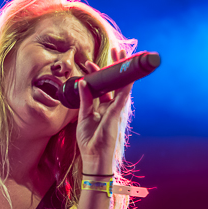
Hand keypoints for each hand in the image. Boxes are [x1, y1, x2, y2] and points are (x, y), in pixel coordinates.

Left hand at [76, 48, 132, 174]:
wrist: (94, 157)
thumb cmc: (89, 141)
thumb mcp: (83, 117)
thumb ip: (84, 100)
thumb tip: (82, 83)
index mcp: (102, 107)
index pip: (102, 86)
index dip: (97, 73)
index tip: (88, 63)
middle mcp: (111, 106)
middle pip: (114, 82)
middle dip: (114, 66)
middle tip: (116, 50)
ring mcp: (115, 110)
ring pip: (121, 85)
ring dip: (122, 70)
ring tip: (122, 54)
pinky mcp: (117, 115)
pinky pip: (122, 97)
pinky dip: (124, 85)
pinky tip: (126, 74)